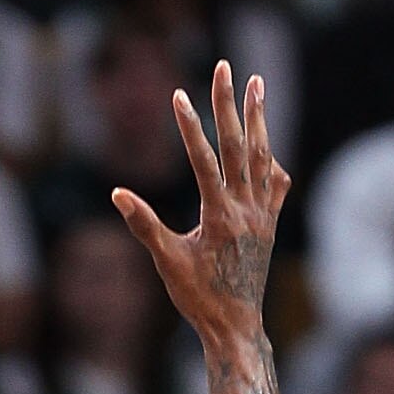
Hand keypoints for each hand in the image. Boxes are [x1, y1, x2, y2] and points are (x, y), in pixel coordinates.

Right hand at [113, 62, 285, 345]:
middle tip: (225, 67)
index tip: (179, 95)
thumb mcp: (166, 262)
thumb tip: (117, 193)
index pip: (204, 160)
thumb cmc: (197, 298)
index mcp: (220, 216)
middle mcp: (246, 208)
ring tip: (256, 84)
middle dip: (229, 104)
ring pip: (263, 155)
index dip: (190, 126)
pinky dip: (270, 158)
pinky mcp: (270, 223)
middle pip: (238, 145)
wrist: (235, 326)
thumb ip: (144, 224)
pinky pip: (276, 182)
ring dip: (259, 118)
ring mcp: (262, 214)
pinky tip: (264, 145)